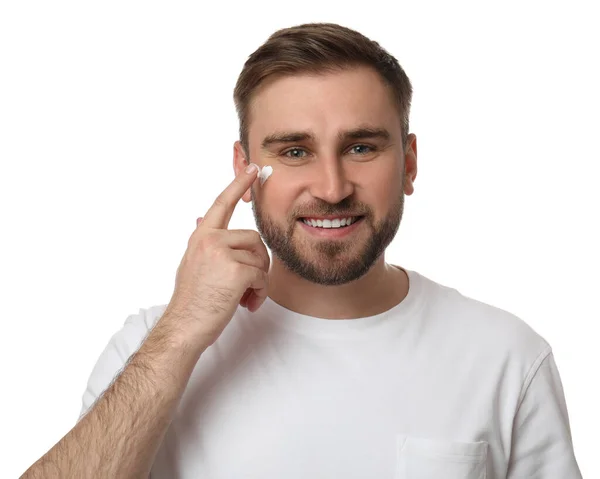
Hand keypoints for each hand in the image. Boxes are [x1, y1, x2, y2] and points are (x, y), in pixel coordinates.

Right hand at [164, 163, 269, 347]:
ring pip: (260, 257)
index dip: (239, 185)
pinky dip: (260, 293)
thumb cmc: (191, 300)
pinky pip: (262, 275)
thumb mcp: (192, 263)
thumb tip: (201, 217)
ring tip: (244, 296)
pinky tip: (247, 304)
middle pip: (254, 238)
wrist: (184, 327)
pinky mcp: (236, 270)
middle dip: (257, 263)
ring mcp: (221, 253)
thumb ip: (203, 241)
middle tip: (247, 285)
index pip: (221, 203)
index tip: (256, 169)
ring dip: (258, 280)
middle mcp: (209, 239)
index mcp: (201, 237)